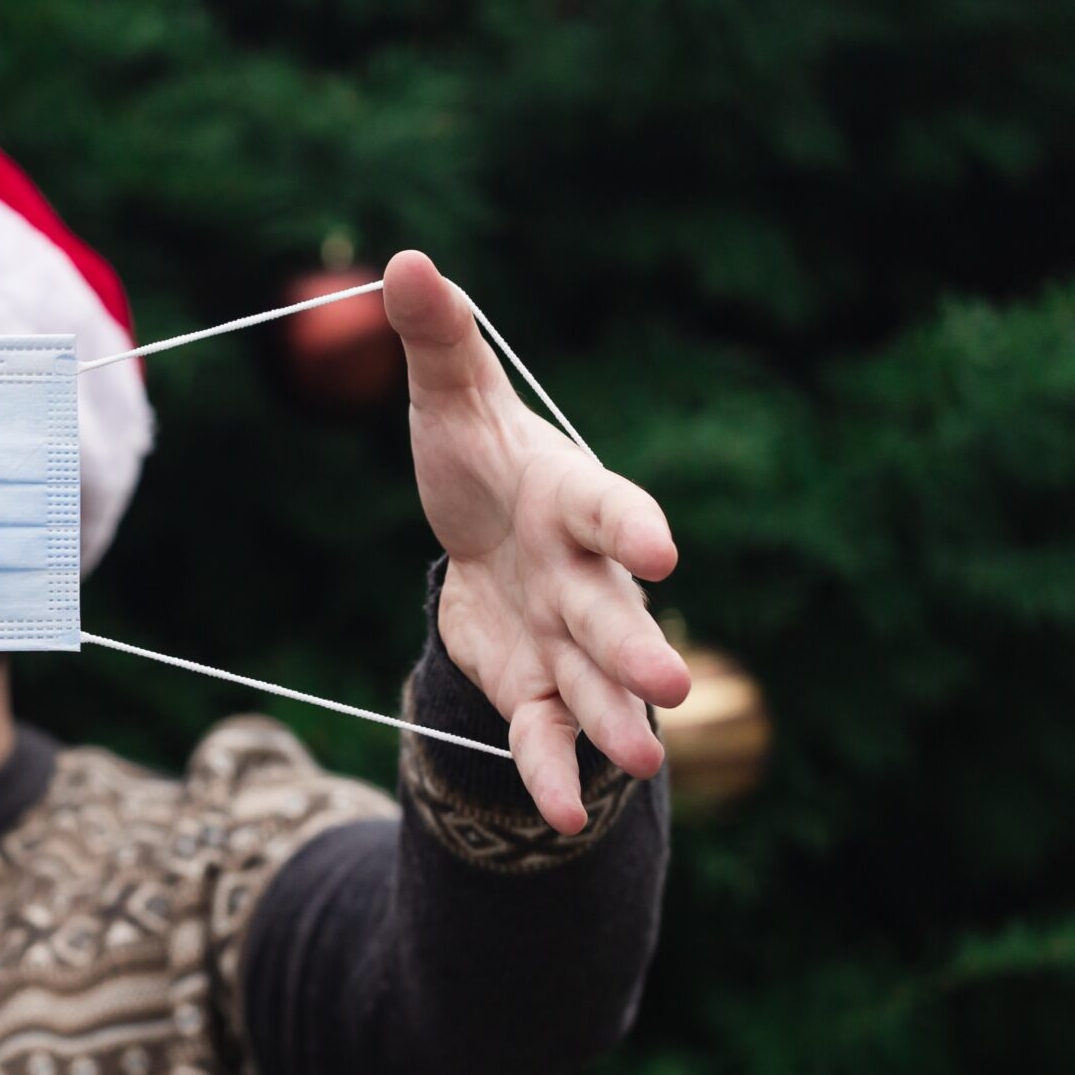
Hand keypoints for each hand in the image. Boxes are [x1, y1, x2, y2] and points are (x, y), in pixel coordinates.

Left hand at [385, 250, 691, 833]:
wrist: (477, 535)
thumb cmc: (476, 458)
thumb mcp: (448, 400)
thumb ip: (436, 337)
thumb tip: (405, 257)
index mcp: (574, 500)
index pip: (614, 510)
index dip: (636, 528)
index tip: (659, 552)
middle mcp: (586, 575)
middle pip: (615, 615)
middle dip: (638, 648)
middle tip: (669, 684)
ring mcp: (567, 638)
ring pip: (597, 686)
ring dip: (618, 723)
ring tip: (644, 757)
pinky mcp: (536, 687)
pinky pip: (547, 736)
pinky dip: (554, 775)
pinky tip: (556, 817)